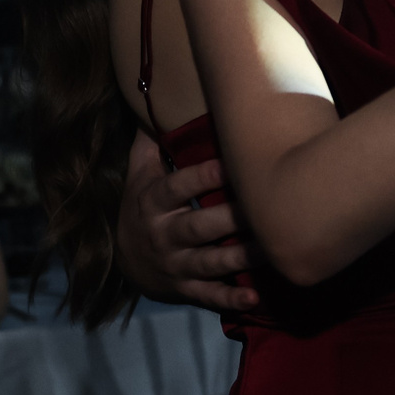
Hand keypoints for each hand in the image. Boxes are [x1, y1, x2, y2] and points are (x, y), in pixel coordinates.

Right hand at [115, 128, 259, 313]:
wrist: (124, 263)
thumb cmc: (142, 206)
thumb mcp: (139, 173)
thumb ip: (151, 141)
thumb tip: (152, 95)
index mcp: (152, 202)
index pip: (176, 187)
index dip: (202, 177)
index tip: (230, 164)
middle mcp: (162, 235)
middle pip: (197, 227)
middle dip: (229, 219)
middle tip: (263, 208)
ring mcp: (174, 265)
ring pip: (208, 262)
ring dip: (239, 258)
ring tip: (270, 250)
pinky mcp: (184, 290)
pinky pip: (209, 296)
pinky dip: (231, 298)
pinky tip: (256, 297)